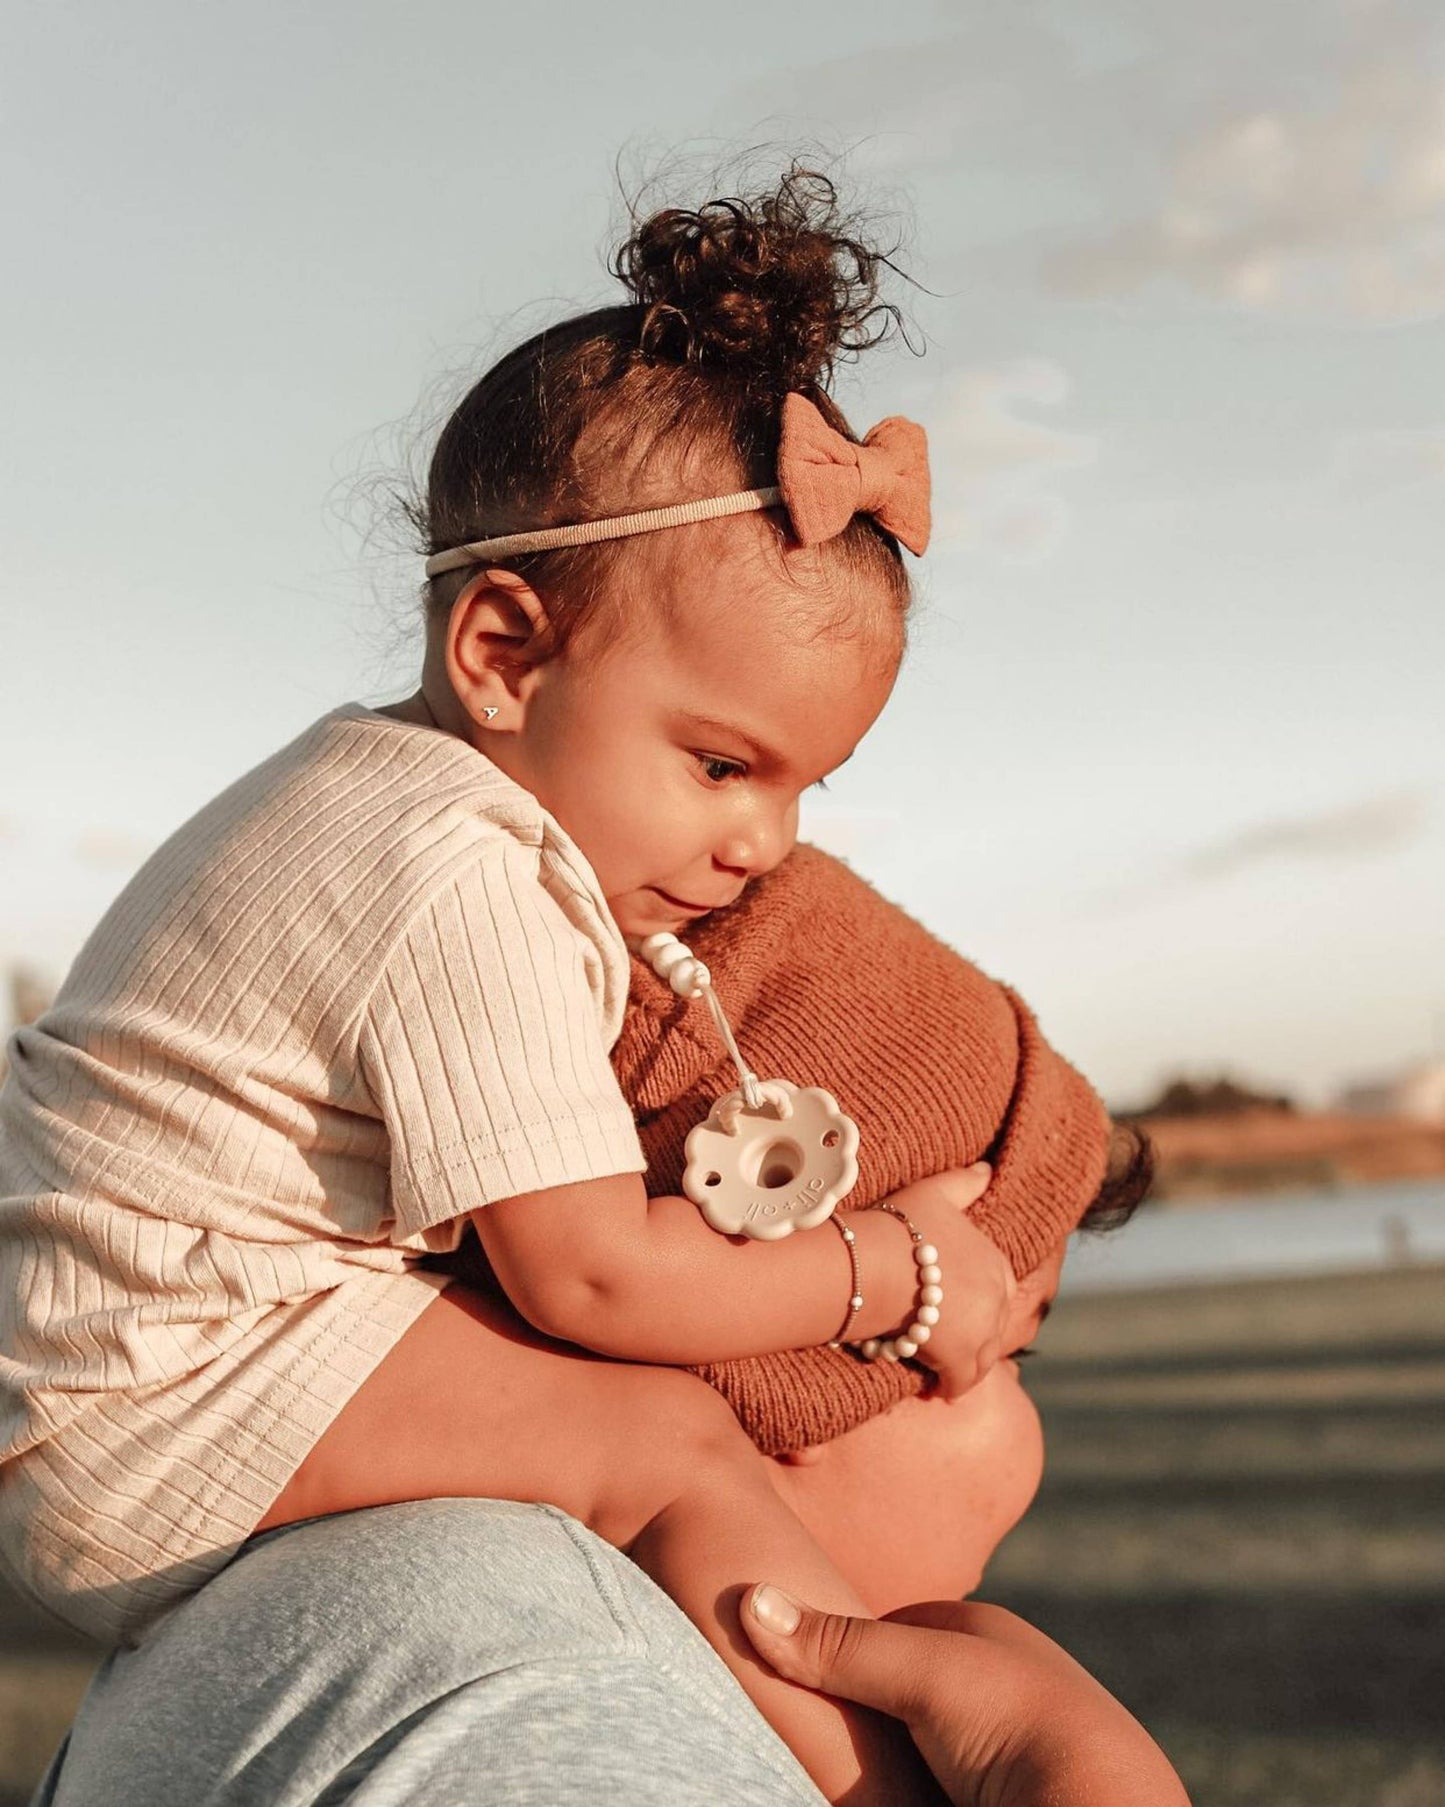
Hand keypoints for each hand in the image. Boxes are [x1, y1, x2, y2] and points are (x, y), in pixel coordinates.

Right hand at [743, 1587, 1191, 1806]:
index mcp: (985, 1632)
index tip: (786, 1664)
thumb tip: (749, 1600)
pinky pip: (934, 1781)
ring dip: (887, 1757)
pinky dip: (909, 1787)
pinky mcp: (1004, 1790)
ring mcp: (1004, 1742)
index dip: (837, 1646)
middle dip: (860, 1705)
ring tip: (840, 1773)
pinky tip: (891, 1795)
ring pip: (921, 1742)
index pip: (890, 1629)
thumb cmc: (1021, 1724)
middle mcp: (997, 1680)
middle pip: (902, 1688)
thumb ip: (839, 1644)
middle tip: (806, 1726)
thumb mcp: (924, 1673)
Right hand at [879, 1165, 1015, 1398]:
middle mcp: (998, 1299)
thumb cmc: (898, 1227)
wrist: (873, 1264)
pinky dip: (950, 1388)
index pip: (1001, 1290)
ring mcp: (982, 1331)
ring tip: (944, 1370)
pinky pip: (961, 1382)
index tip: (958, 1309)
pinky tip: (936, 1391)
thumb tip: (988, 1169)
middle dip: (976, 1337)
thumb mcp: (934, 1193)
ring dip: (966, 1365)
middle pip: (994, 1328)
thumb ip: (965, 1182)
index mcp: (996, 1263)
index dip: (979, 1301)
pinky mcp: (960, 1358)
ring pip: (983, 1358)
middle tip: (951, 1344)